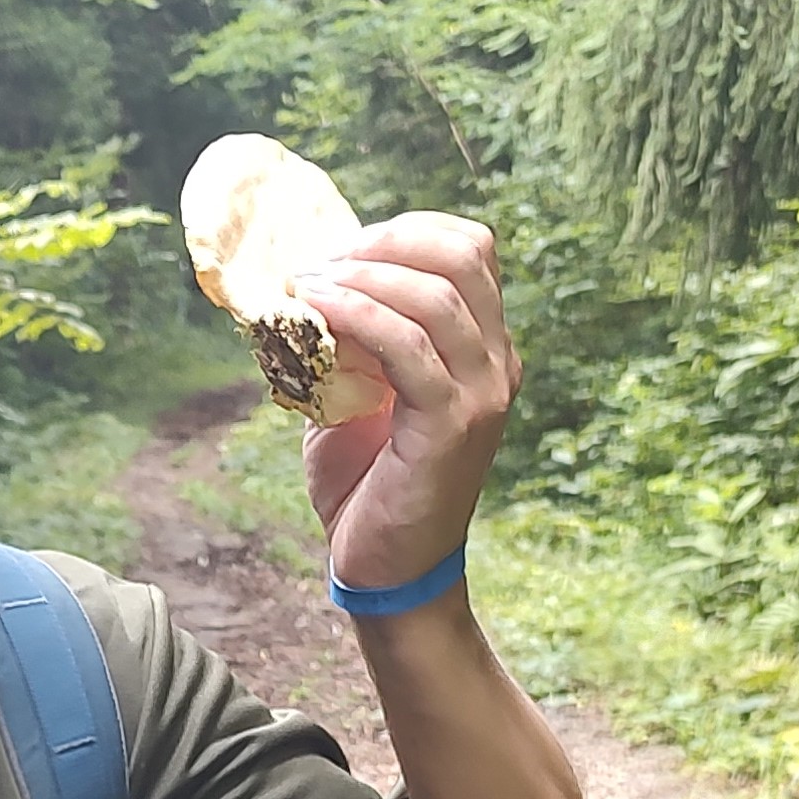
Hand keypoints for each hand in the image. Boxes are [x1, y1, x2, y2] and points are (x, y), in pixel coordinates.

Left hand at [292, 213, 519, 593]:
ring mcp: (482, 393)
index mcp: (483, 348)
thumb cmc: (367, 484)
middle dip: (384, 242)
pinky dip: (358, 317)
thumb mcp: (354, 395)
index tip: (341, 247)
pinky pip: (409, 347)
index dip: (405, 231)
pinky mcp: (452, 424)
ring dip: (361, 277)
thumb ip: (348, 342)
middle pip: (463, 255)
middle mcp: (496, 363)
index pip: (470, 249)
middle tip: (321, 259)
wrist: (384, 567)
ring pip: (436, 295)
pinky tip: (315, 313)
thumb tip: (301, 287)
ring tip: (304, 284)